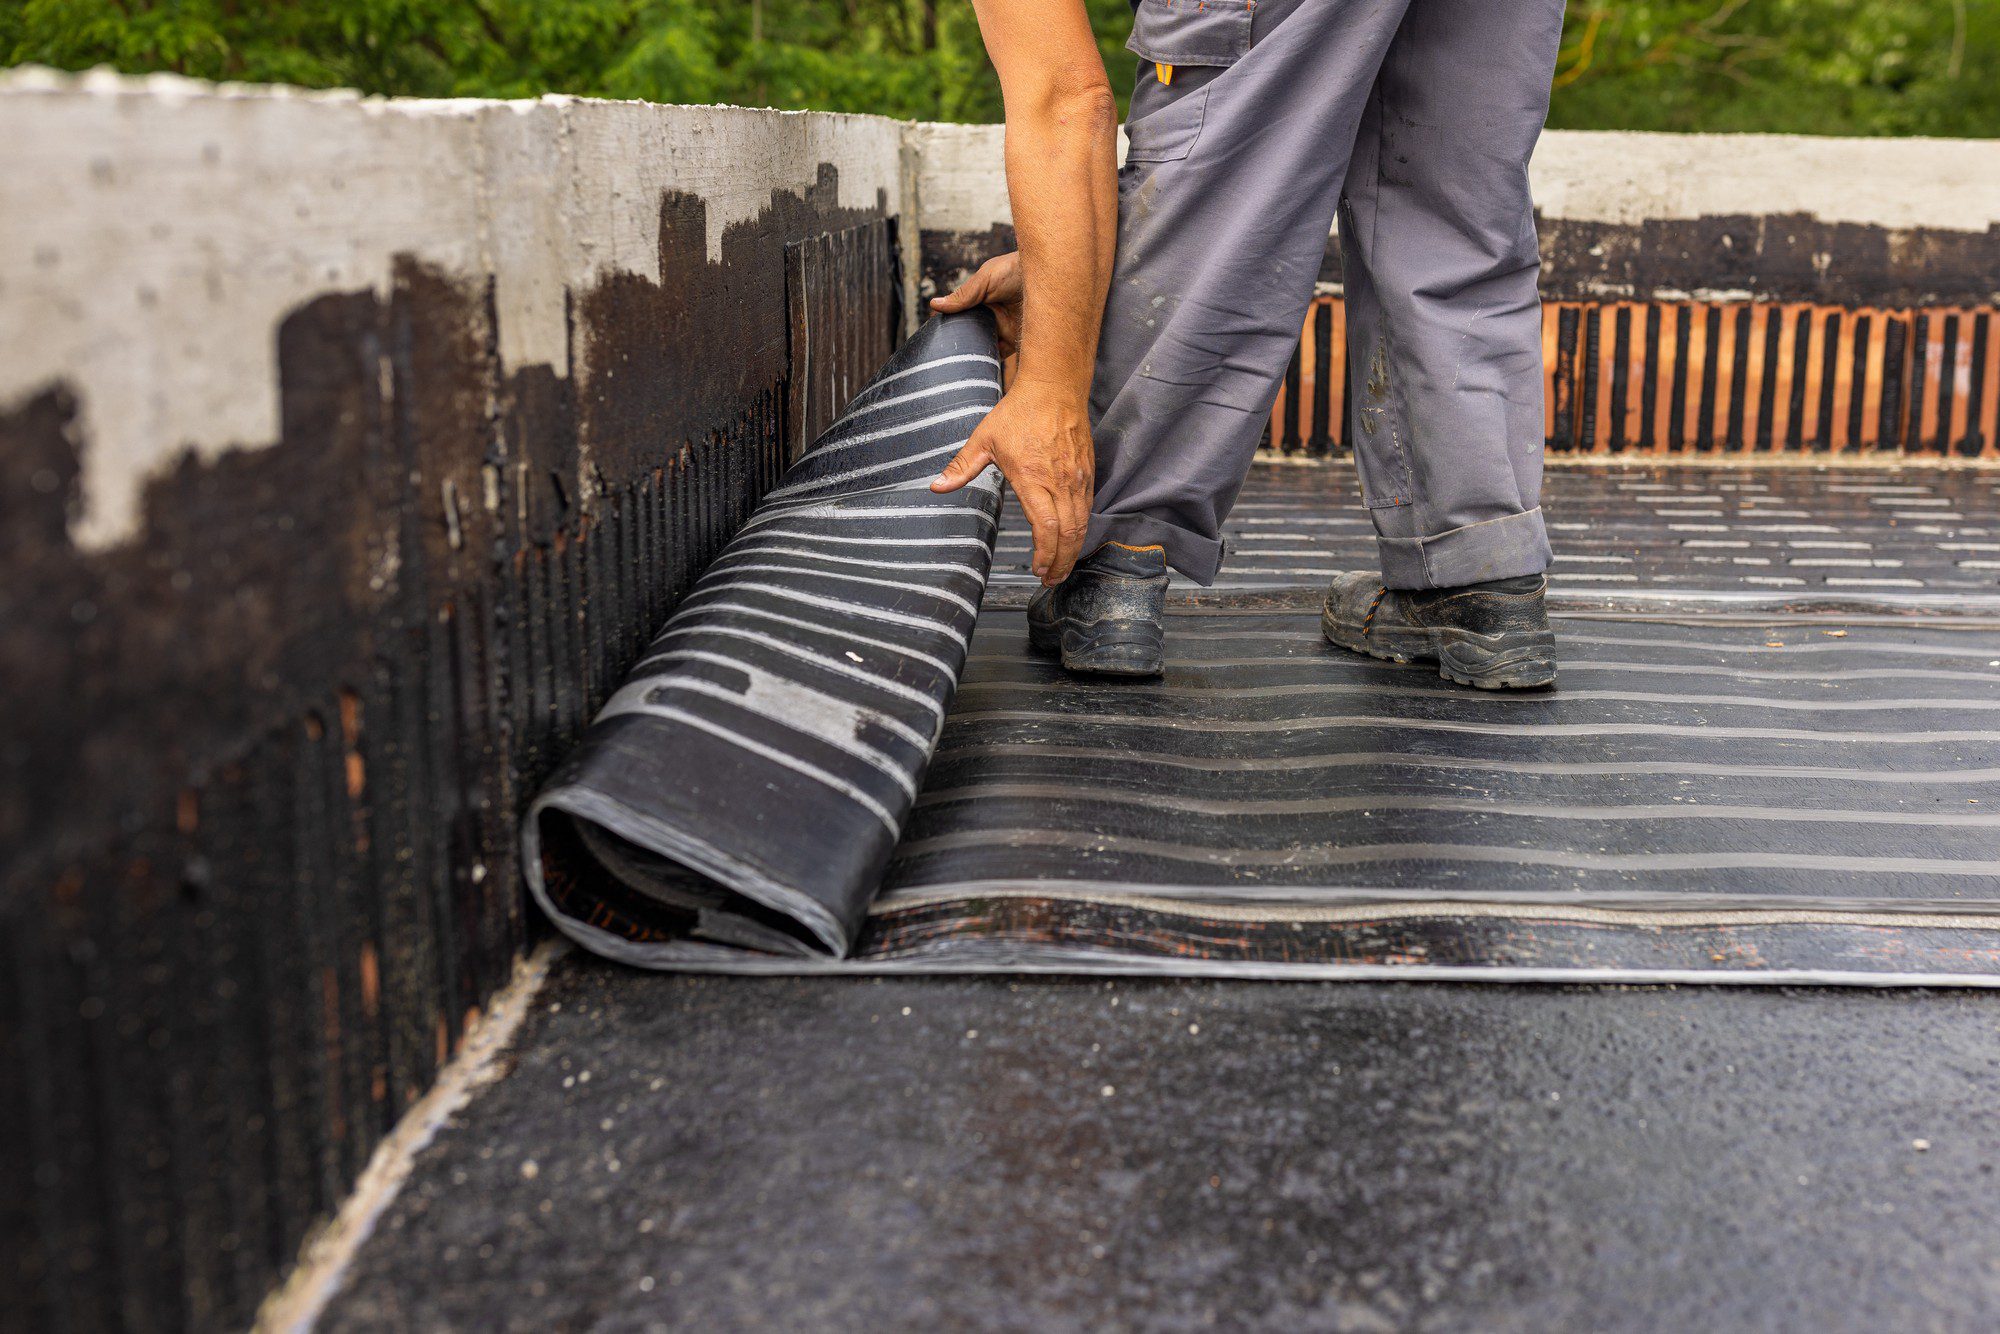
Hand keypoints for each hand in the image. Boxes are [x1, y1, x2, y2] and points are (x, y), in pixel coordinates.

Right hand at [929, 252, 1022, 358]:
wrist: (1049, 278)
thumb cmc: (1016, 270)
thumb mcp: (985, 279)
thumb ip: (963, 295)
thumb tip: (935, 304)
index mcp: (978, 300)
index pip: (957, 316)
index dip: (946, 326)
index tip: (933, 339)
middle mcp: (988, 315)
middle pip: (968, 334)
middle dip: (958, 345)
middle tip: (944, 358)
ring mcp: (1001, 329)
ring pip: (982, 347)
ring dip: (974, 355)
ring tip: (959, 366)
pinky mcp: (1015, 340)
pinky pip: (1000, 355)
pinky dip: (990, 362)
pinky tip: (980, 367)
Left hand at [931, 377, 1093, 585]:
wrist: (1055, 388)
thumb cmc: (1018, 413)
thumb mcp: (984, 439)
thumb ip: (962, 467)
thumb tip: (936, 487)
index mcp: (1033, 478)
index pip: (1047, 527)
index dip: (1045, 554)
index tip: (1038, 570)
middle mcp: (1060, 482)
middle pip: (1069, 533)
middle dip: (1061, 562)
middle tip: (1051, 580)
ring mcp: (1077, 478)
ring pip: (1082, 524)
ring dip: (1073, 550)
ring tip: (1061, 568)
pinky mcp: (1087, 473)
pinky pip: (1087, 508)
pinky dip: (1081, 529)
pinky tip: (1071, 540)